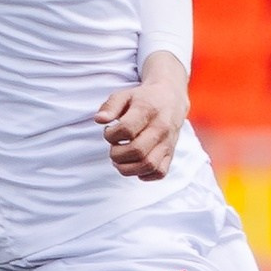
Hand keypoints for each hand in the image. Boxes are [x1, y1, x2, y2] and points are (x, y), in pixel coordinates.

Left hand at [97, 52, 187, 180]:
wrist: (171, 99)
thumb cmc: (143, 99)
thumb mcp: (124, 95)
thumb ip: (110, 106)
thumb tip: (99, 120)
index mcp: (148, 110)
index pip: (127, 130)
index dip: (111, 135)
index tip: (109, 131)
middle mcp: (161, 128)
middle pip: (137, 151)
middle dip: (117, 154)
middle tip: (114, 147)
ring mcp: (167, 142)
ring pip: (149, 165)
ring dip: (128, 168)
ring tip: (121, 160)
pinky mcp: (171, 154)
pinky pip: (159, 172)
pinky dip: (144, 175)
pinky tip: (135, 164)